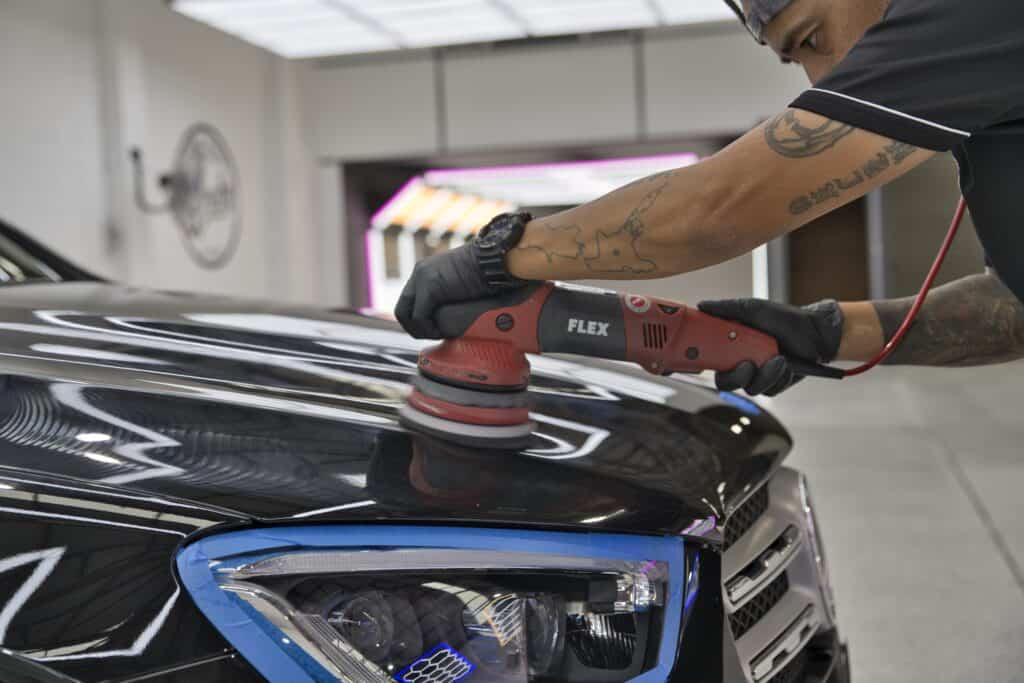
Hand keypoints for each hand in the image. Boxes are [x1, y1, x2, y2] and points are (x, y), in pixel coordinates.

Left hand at [394, 244, 518, 337]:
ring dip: (421, 330)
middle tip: (434, 335)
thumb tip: (449, 312)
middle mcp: (420, 272)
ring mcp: (422, 277)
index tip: (434, 330)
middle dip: (414, 329)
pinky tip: (443, 331)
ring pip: (405, 315)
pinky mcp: (430, 286)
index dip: (417, 322)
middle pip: (401, 311)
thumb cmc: (487, 274)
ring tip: (439, 333)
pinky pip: (419, 317)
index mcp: (426, 272)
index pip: (408, 303)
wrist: (494, 261)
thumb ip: (448, 294)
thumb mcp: (461, 284)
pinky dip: (429, 328)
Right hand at [697, 298, 843, 395]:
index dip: (704, 362)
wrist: (816, 333)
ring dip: (765, 375)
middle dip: (736, 376)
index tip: (710, 359)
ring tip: (779, 359)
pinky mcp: (773, 384)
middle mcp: (741, 361)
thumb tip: (702, 306)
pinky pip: (769, 390)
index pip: (709, 358)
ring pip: (749, 387)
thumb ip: (726, 309)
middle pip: (725, 380)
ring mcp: (757, 374)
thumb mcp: (754, 309)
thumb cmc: (786, 319)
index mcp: (731, 344)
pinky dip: (778, 377)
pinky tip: (786, 364)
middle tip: (747, 365)